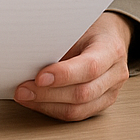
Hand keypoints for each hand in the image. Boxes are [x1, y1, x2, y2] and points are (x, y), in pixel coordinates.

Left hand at [13, 12, 132, 121]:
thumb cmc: (92, 28)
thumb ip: (60, 42)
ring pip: (79, 109)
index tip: (39, 77)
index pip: (90, 67)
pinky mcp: (101, 104)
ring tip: (26, 97)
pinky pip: (77, 114)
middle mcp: (115, 74)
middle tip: (24, 89)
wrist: (109, 35)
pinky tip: (38, 102)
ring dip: (47, 105)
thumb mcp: (78, 25)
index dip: (64, 75)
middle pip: (83, 93)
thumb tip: (29, 58)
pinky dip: (53, 109)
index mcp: (111, 49)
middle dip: (48, 94)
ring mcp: (111, 92)